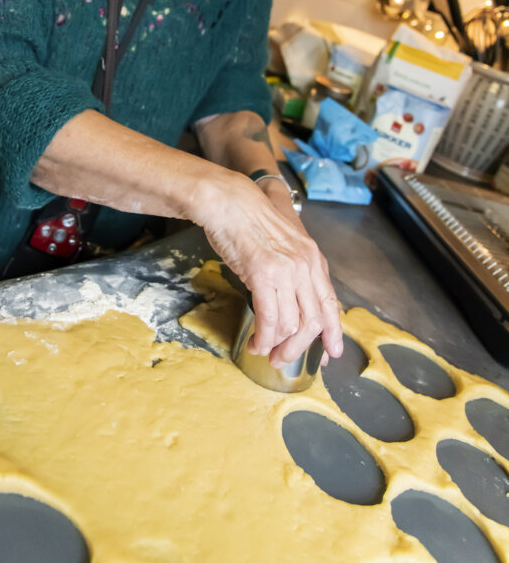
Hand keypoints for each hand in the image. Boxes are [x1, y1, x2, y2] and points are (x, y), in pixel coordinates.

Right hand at [196, 174, 342, 365]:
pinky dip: (264, 337)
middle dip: (301, 347)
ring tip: (266, 351)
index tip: (331, 352)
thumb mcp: (284, 243)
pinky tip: (257, 342)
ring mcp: (285, 270)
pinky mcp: (262, 274)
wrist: (230, 202)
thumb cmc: (251, 221)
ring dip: (279, 346)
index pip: (330, 302)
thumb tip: (293, 301)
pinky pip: (269, 318)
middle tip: (286, 360)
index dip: (332, 331)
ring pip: (291, 324)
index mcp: (313, 258)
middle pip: (313, 320)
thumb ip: (294, 269)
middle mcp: (305, 265)